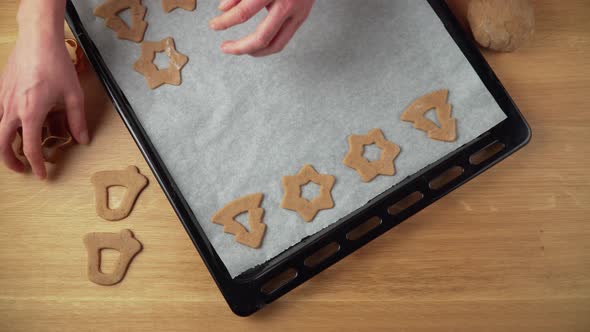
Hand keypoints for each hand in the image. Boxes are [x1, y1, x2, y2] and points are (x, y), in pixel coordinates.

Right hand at [0, 0, 87, 178]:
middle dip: (11, 160)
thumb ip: (77, 120)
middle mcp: (11, 108)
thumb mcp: (74, 95)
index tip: (42, 175)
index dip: (37, 165)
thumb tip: (82, 139)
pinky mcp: (1, 90)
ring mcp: (3, 98)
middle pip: (2, 143)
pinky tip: (16, 125)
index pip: (31, 148)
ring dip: (5, 143)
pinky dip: (4, 125)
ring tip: (17, 150)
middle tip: (22, 168)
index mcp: (31, 113)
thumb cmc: (56, 65)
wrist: (38, 40)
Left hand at [209, 0, 314, 56]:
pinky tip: (256, 44)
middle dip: (240, 47)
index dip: (225, 22)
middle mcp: (287, 4)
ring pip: (275, 45)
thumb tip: (223, 9)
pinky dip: (268, 46)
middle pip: (262, 37)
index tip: (214, 25)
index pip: (244, 12)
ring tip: (240, 49)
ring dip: (255, 52)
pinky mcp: (302, 18)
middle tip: (225, 47)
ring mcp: (298, 13)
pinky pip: (283, 40)